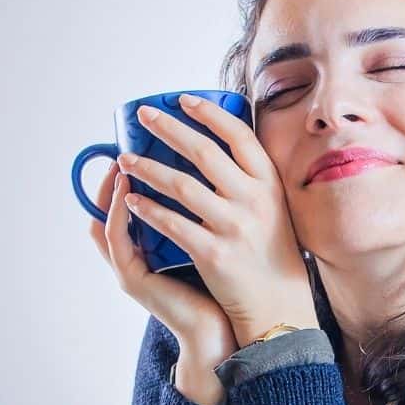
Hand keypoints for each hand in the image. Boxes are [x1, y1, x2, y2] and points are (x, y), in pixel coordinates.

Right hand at [88, 157, 238, 360]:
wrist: (239, 327)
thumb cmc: (234, 281)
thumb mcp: (215, 237)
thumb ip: (207, 211)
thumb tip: (221, 169)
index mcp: (154, 246)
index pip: (128, 205)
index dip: (128, 177)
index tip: (142, 148)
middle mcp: (137, 257)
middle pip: (108, 210)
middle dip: (111, 177)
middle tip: (122, 146)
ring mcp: (132, 269)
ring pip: (106, 222)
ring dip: (109, 191)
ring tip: (122, 161)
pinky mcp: (133, 279)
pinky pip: (116, 240)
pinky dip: (118, 213)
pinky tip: (128, 192)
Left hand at [117, 94, 318, 345]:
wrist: (279, 303)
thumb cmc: (271, 251)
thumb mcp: (273, 207)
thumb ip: (250, 178)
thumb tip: (216, 142)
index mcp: (268, 183)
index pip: (238, 135)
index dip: (208, 113)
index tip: (181, 100)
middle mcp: (254, 200)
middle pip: (204, 152)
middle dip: (168, 130)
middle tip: (143, 117)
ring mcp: (234, 227)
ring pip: (182, 186)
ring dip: (148, 169)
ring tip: (126, 160)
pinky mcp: (214, 253)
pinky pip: (173, 224)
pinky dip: (149, 210)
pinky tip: (132, 200)